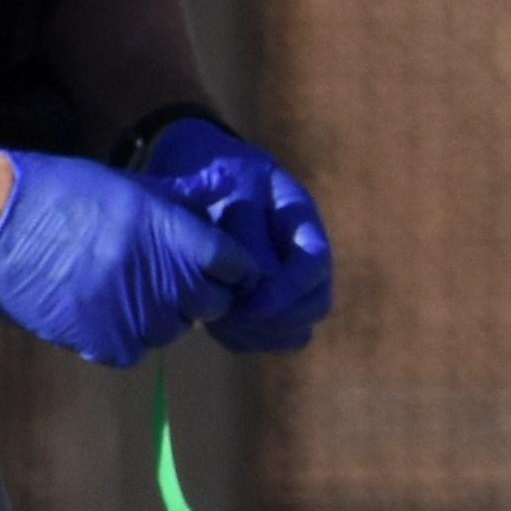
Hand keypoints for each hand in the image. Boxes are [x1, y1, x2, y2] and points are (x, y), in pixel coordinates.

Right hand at [0, 149, 238, 365]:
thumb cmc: (57, 192)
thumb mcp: (126, 185)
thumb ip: (175, 203)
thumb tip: (218, 199)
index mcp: (169, 231)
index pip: (234, 264)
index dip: (234, 267)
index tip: (225, 268)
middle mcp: (159, 277)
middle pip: (211, 304)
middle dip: (200, 293)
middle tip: (171, 278)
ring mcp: (132, 315)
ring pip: (172, 330)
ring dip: (160, 315)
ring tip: (125, 288)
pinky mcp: (101, 342)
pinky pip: (133, 350)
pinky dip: (123, 335)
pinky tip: (98, 308)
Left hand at [136, 116, 335, 354]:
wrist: (195, 172)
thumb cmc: (218, 174)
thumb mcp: (234, 188)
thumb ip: (247, 235)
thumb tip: (253, 287)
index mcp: (303, 225)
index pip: (314, 267)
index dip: (289, 291)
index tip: (252, 302)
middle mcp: (300, 261)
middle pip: (314, 306)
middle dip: (277, 319)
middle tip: (232, 314)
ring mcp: (284, 286)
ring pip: (292, 332)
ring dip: (259, 334)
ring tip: (219, 319)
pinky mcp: (258, 306)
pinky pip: (262, 338)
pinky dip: (241, 338)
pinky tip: (213, 321)